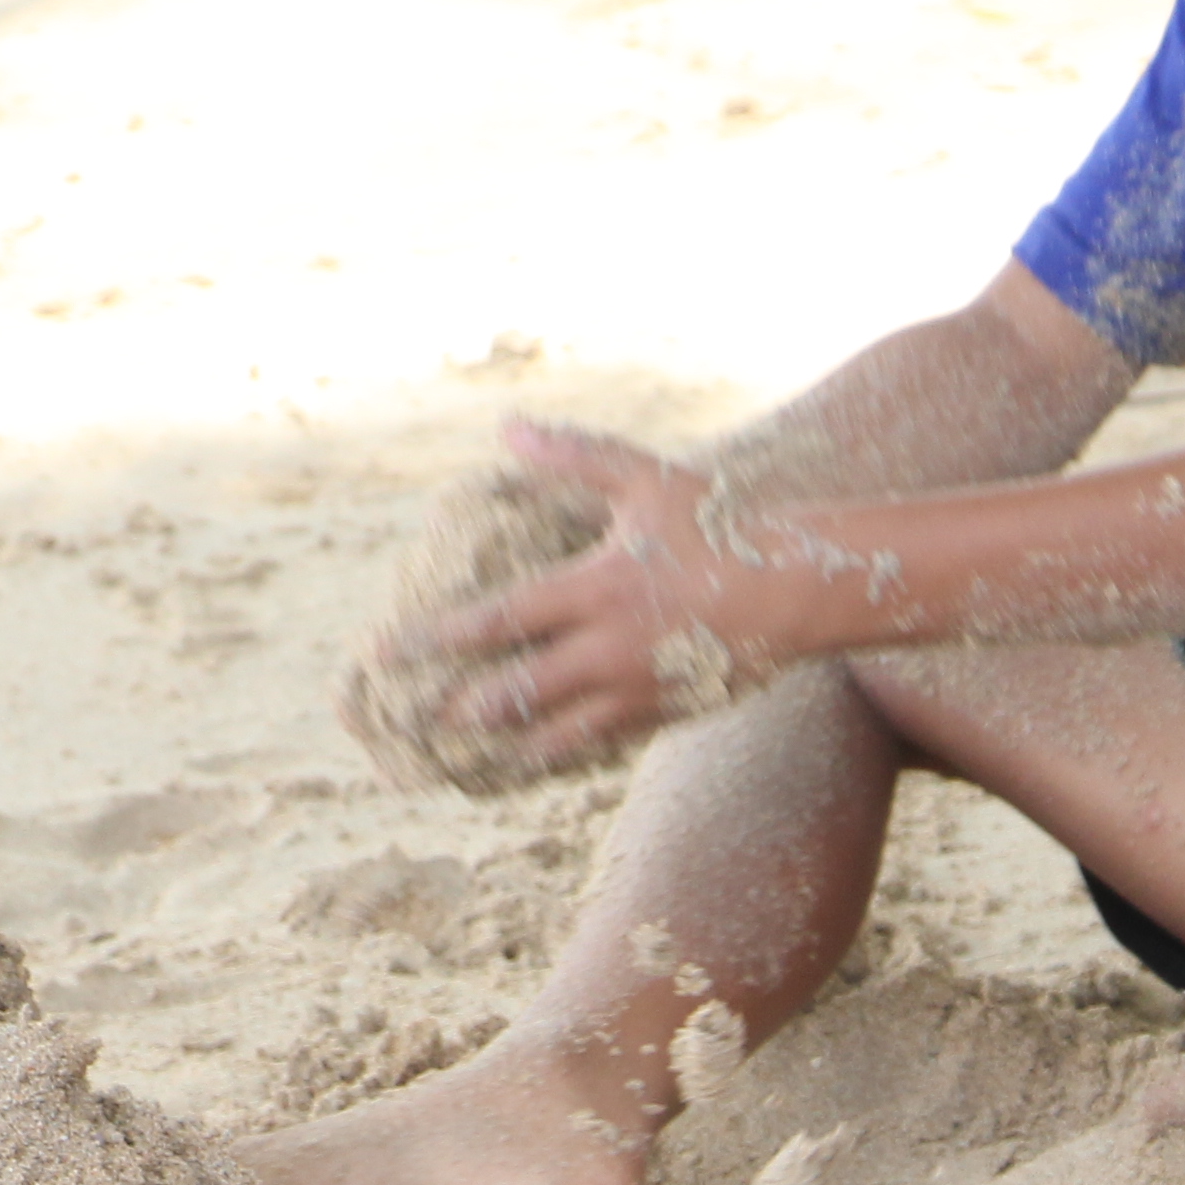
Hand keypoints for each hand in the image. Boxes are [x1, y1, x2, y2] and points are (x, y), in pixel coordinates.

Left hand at [409, 418, 765, 774]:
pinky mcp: (667, 712)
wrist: (797, 588)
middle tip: (423, 720)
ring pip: (559, 731)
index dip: (435, 638)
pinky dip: (570, 749)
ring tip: (477, 755)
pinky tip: (547, 755)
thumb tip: (508, 428)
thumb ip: (573, 457)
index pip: (495, 622)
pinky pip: (607, 741)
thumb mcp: (644, 480)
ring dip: (513, 741)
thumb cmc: (720, 526)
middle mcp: (606, 648)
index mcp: (591, 590)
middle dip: (466, 708)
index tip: (387, 650)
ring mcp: (636, 688)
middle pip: (517, 690)